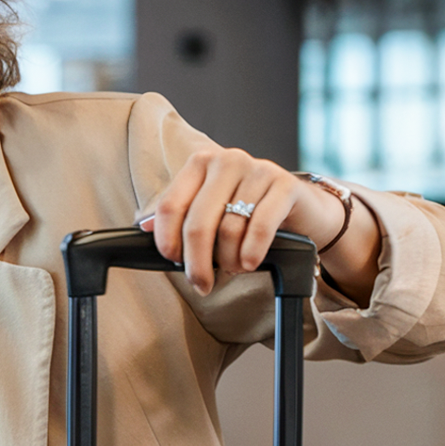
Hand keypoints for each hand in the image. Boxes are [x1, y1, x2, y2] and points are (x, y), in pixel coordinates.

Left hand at [141, 148, 340, 296]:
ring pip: (229, 229)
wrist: (299, 207)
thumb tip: (146, 228)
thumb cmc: (248, 211)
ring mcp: (258, 169)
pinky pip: (260, 227)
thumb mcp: (210, 209)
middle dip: (197, 262)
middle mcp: (227, 161)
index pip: (171, 206)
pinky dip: (251, 252)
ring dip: (228, 260)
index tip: (174, 262)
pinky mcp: (285, 185)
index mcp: (201, 164)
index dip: (168, 241)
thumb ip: (180, 215)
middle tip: (202, 284)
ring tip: (233, 267)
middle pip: (198, 222)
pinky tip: (249, 263)